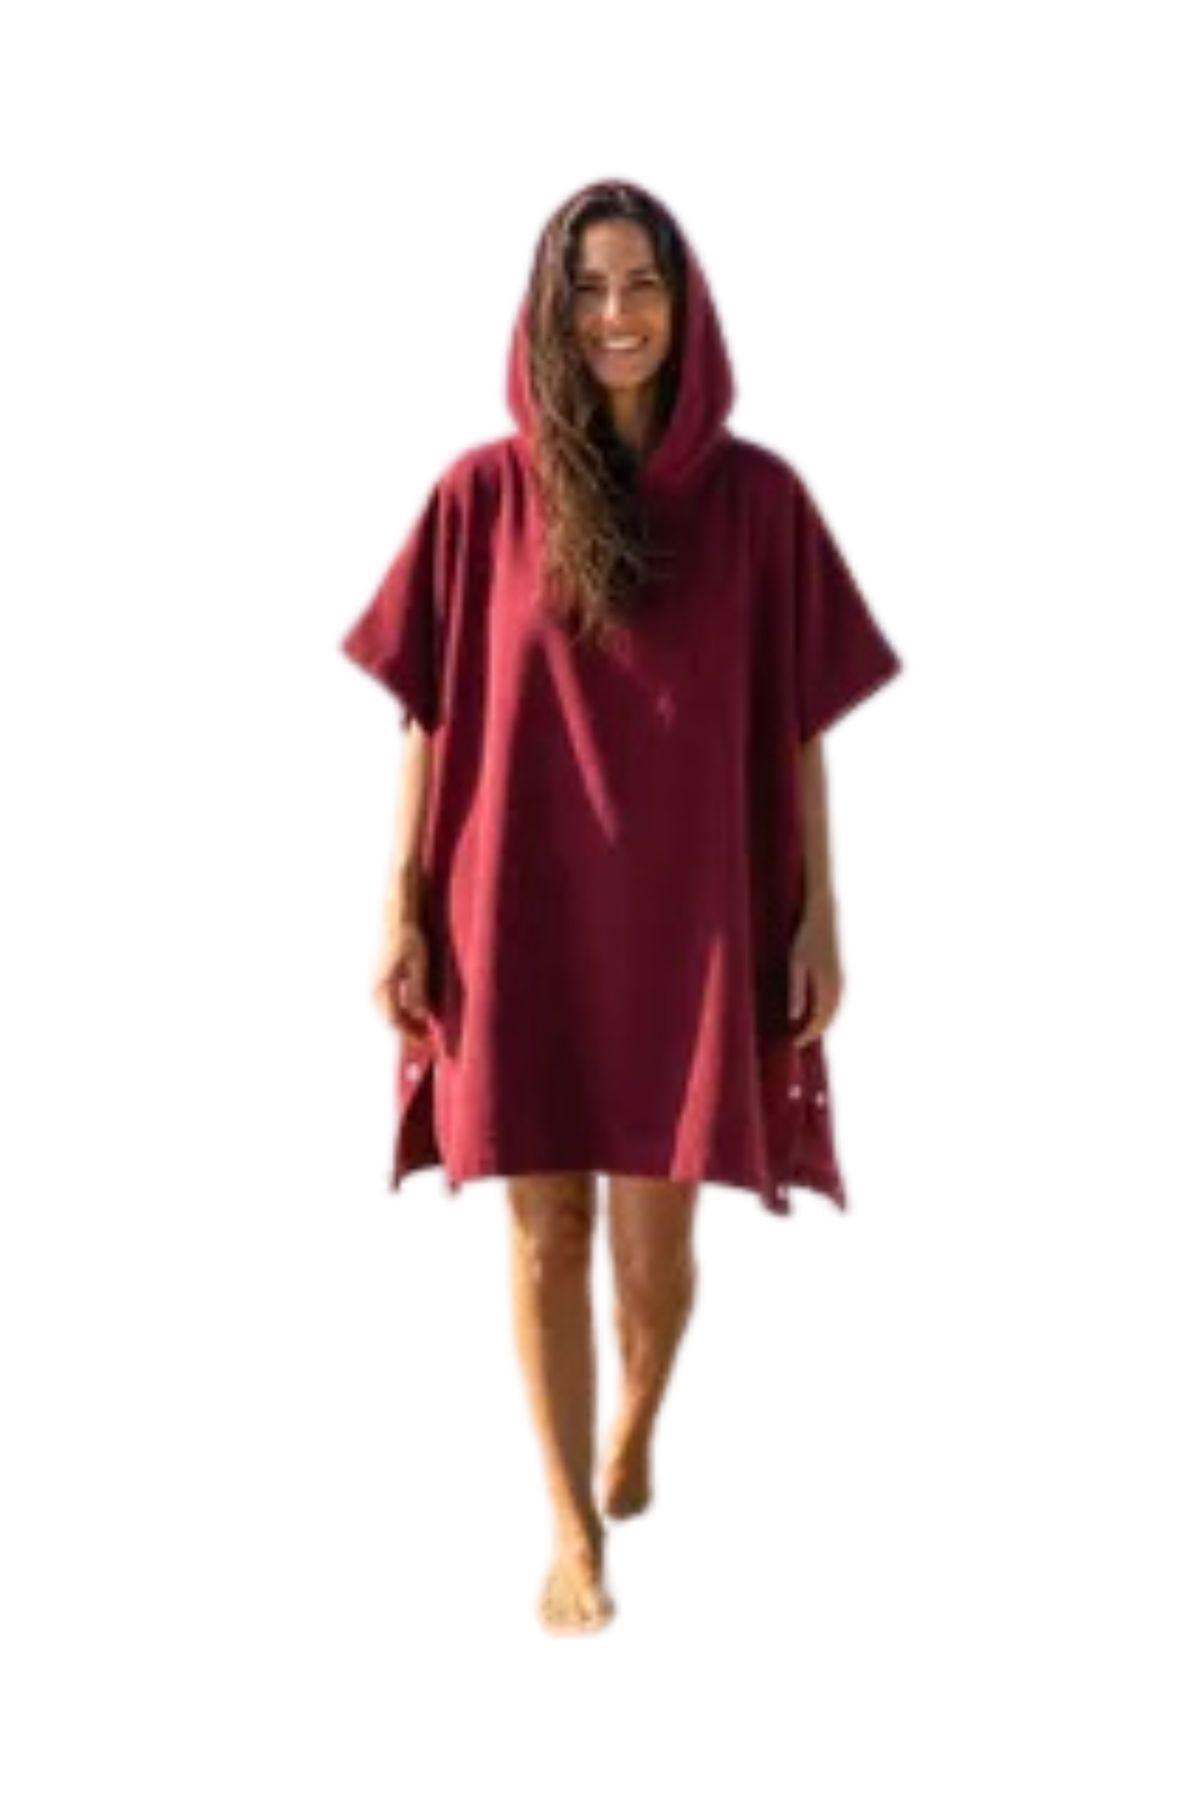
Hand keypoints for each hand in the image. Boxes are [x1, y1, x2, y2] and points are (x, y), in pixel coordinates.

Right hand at [372, 920, 432, 1036]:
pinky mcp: (379, 982)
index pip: (395, 1019)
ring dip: (404, 1024)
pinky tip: (413, 1014)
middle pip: (390, 1020)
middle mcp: (376, 989)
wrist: (396, 922)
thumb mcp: (419, 964)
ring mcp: (375, 986)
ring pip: (388, 1014)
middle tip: (426, 1040)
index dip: (409, 1033)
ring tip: (422, 1030)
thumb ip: (418, 990)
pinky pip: (388, 1005)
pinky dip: (400, 1014)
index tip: (425, 1041)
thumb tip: (419, 1015)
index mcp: (384, 986)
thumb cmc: (409, 940)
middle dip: (407, 1032)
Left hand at [788, 897, 842, 1045]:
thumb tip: (794, 1017)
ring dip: (822, 1022)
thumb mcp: (795, 963)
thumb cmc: (806, 937)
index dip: (807, 1034)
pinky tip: (815, 1012)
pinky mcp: (840, 974)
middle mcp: (839, 986)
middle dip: (815, 1032)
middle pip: (829, 1018)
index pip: (819, 1020)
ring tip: (805, 1031)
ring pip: (834, 1010)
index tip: (794, 1044)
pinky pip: (836, 1001)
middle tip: (798, 1041)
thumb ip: (796, 990)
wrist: (824, 916)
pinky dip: (826, 1011)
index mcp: (828, 986)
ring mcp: (841, 980)